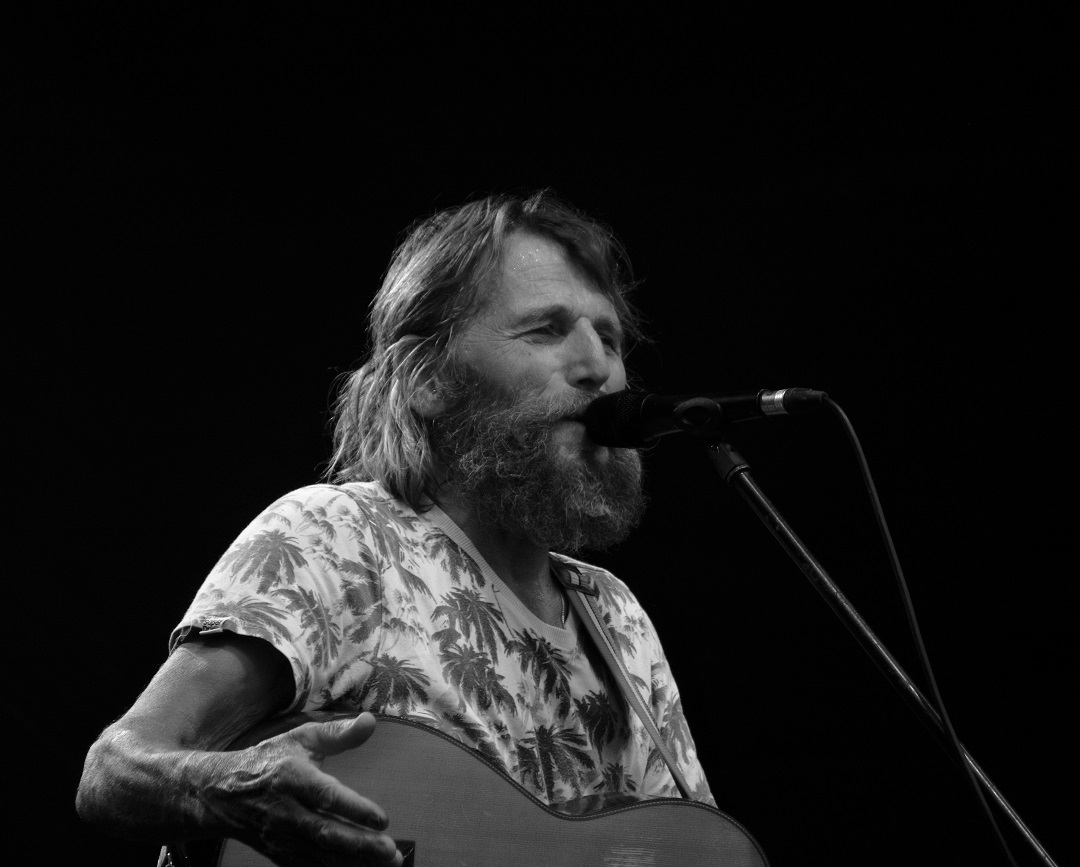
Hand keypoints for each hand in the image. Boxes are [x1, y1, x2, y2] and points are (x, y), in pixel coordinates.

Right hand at [217, 712, 402, 865]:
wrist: (222, 793)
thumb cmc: (270, 760)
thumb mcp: (301, 737)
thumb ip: (337, 733)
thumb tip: (370, 722)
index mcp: (292, 777)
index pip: (326, 796)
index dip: (354, 809)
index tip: (382, 819)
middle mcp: (286, 811)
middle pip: (325, 833)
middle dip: (359, 845)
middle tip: (390, 852)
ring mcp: (281, 837)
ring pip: (320, 855)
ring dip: (354, 862)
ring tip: (387, 863)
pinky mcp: (280, 855)